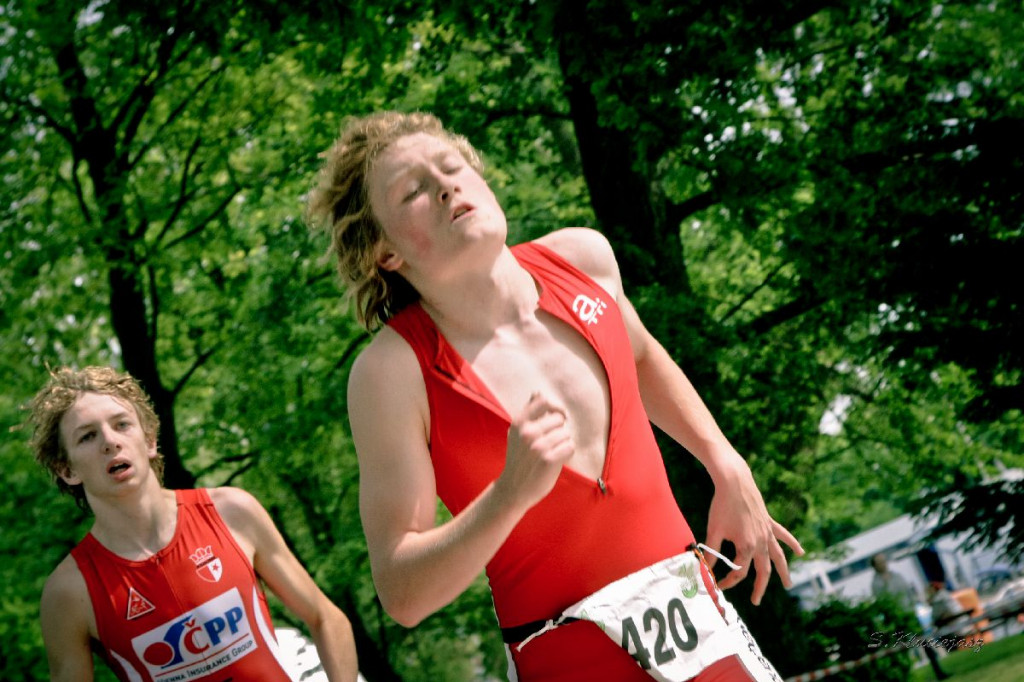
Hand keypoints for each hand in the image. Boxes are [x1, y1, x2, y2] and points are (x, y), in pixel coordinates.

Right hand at [495, 393, 574, 511]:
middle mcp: (528, 432)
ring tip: (551, 453)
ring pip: (566, 434)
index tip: (558, 417)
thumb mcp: (517, 433)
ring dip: (563, 443)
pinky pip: (570, 447)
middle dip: (559, 430)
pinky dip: (567, 453)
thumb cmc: (518, 458)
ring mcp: (538, 446)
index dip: (555, 407)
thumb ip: (529, 412)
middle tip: (550, 444)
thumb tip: (537, 392)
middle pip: (559, 419)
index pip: (543, 401)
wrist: (513, 489)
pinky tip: (557, 460)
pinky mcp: (549, 460)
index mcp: (519, 423)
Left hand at [703, 453, 803, 605]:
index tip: (718, 584)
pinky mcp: (769, 522)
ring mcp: (768, 532)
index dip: (728, 581)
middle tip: (756, 601)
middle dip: (760, 587)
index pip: (739, 572)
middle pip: (763, 571)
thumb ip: (711, 553)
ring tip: (787, 585)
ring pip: (778, 557)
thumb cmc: (721, 505)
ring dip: (783, 572)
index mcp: (746, 547)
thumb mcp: (713, 531)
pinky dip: (793, 544)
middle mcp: (761, 542)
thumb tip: (704, 569)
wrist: (734, 482)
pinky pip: (784, 536)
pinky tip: (801, 552)